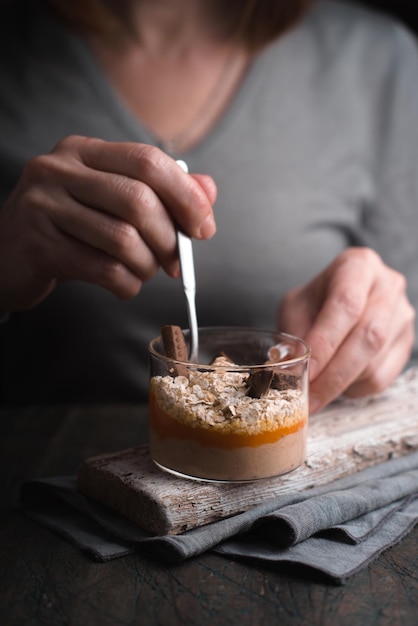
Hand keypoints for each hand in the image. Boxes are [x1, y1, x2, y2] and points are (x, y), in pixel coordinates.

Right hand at [0, 136, 216, 309]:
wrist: (6, 256)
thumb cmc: (68, 227)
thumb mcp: (109, 201)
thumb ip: (160, 192)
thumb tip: (208, 191)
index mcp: (83, 150)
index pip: (148, 161)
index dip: (186, 196)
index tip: (204, 228)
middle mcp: (59, 169)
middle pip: (138, 200)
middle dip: (170, 239)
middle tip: (176, 263)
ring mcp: (43, 205)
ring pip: (123, 239)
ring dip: (147, 265)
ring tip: (144, 272)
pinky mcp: (38, 245)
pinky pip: (104, 269)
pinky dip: (127, 284)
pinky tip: (124, 285)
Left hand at [277, 248, 415, 412]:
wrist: (338, 300)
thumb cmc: (315, 301)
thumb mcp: (295, 307)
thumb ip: (293, 335)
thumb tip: (287, 371)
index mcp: (358, 265)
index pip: (346, 305)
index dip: (325, 342)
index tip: (305, 370)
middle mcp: (388, 286)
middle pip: (367, 337)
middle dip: (333, 374)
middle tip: (308, 398)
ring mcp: (402, 315)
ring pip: (375, 362)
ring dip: (340, 384)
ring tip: (314, 388)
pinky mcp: (406, 344)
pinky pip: (382, 378)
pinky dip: (354, 388)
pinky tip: (335, 382)